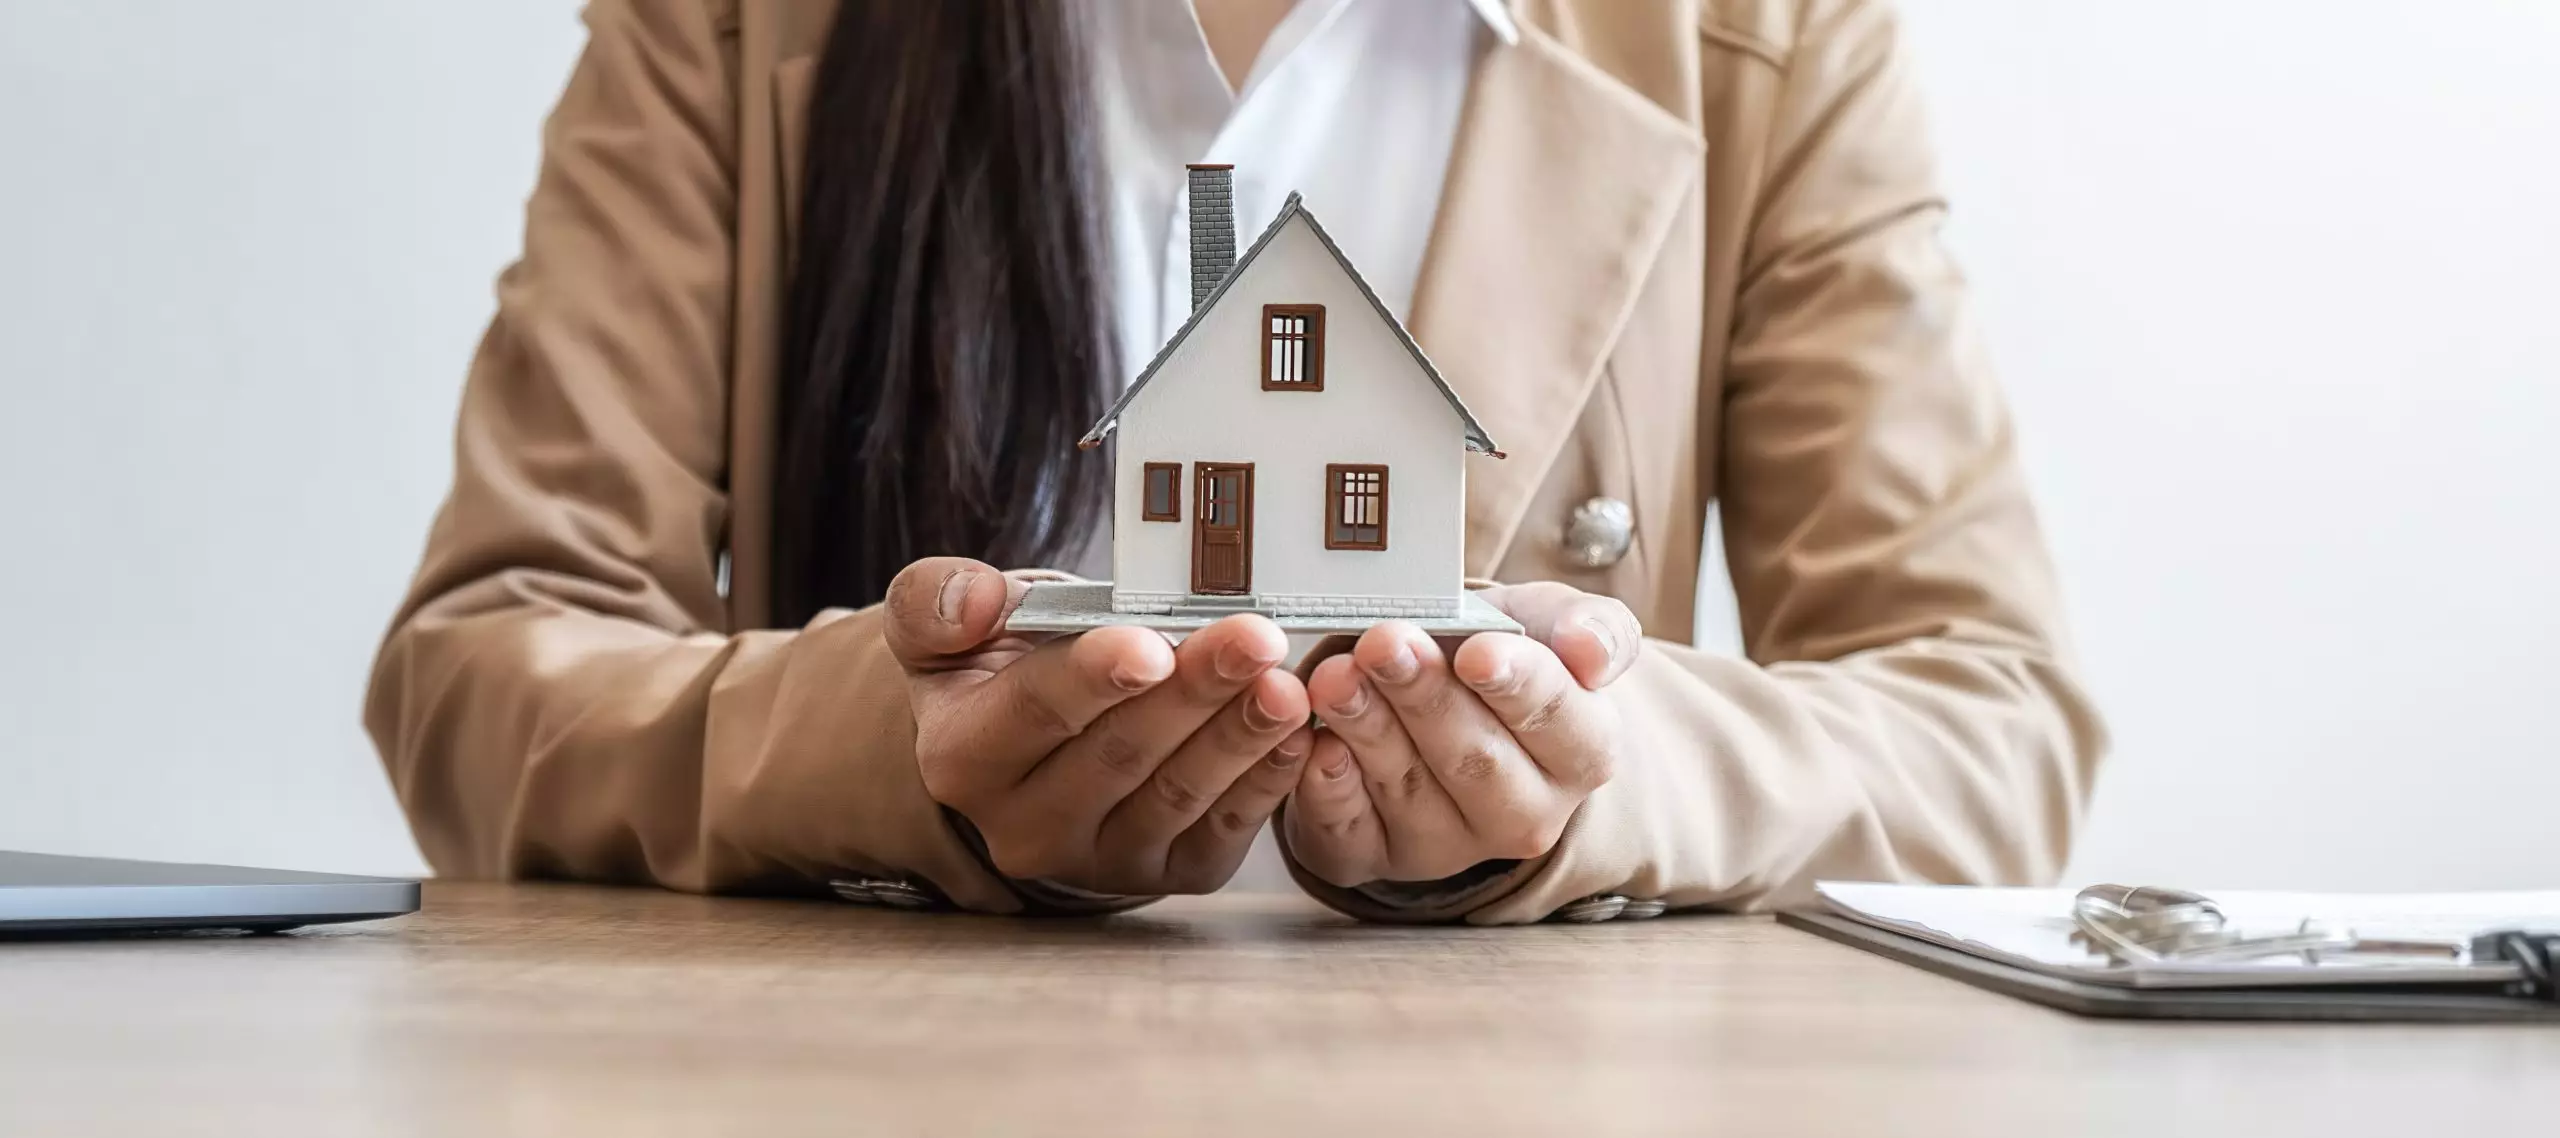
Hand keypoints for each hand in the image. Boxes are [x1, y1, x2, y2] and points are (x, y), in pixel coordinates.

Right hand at [884, 558, 1312, 896]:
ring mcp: (1098, 860)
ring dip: (1240, 737)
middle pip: (1120, 753)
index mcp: (963, 757)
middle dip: (1194, 691)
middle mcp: (1023, 826)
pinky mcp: (1164, 873)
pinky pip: (1220, 832)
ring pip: (1177, 795)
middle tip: (1254, 638)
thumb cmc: (998, 671)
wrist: (1029, 755)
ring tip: (1287, 684)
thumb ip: (937, 602)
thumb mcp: (942, 630)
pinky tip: (1295, 737)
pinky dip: (1264, 784)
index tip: (1152, 645)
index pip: (1034, 711)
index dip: (1095, 678)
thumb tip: (973, 600)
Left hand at [1282, 583, 1640, 886]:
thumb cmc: (1503, 657)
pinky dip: (1328, 788)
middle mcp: (1523, 814)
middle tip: (1386, 644)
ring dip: (1368, 730)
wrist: (1443, 699)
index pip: (1557, 721)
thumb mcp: (1552, 625)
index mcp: (1582, 754)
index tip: (1478, 653)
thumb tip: (1588, 651)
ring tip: (1336, 678)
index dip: (1517, 686)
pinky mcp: (1375, 856)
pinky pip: (1349, 832)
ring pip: (1407, 789)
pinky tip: (1314, 744)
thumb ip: (1591, 629)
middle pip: (1475, 760)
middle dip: (1426, 699)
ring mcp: (1447, 845)